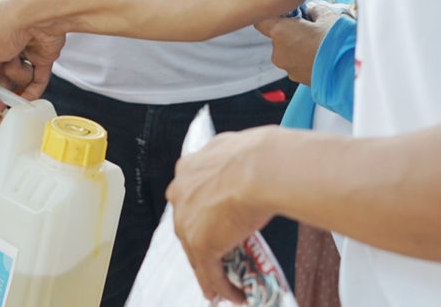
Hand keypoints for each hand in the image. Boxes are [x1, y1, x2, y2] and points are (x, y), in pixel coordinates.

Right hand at [0, 0, 65, 86]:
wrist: (39, 17)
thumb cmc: (6, 26)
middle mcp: (4, 38)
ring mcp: (24, 47)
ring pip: (18, 76)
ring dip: (18, 76)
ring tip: (18, 65)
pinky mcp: (43, 55)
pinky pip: (37, 79)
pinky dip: (33, 90)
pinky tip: (26, 101)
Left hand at [168, 128, 281, 303]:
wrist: (260, 168)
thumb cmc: (256, 155)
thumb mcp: (234, 148)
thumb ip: (226, 160)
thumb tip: (236, 157)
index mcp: (187, 169)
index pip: (190, 198)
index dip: (202, 214)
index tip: (214, 223)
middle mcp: (180, 195)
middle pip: (188, 226)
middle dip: (203, 243)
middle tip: (220, 256)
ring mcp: (187, 222)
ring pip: (196, 254)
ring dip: (211, 272)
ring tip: (224, 286)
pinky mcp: (201, 245)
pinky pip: (210, 272)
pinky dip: (223, 287)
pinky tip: (234, 296)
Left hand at [254, 6, 342, 85]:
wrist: (350, 72)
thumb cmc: (338, 42)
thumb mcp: (327, 16)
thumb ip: (313, 10)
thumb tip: (310, 10)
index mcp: (280, 32)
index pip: (260, 20)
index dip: (271, 15)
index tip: (284, 12)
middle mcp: (278, 52)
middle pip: (276, 36)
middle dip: (290, 30)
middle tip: (309, 26)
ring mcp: (287, 68)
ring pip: (287, 51)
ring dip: (298, 46)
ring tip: (318, 43)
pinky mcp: (297, 79)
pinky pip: (296, 63)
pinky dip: (304, 58)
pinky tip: (320, 55)